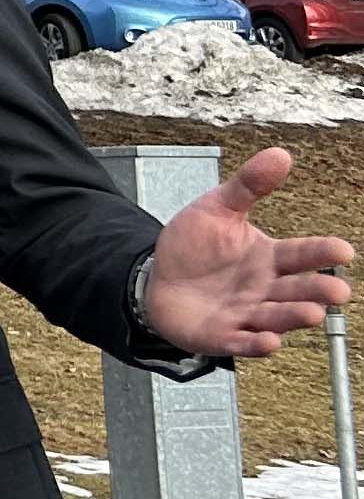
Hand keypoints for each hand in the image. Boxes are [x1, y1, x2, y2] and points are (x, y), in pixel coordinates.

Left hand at [141, 147, 354, 357]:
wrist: (156, 277)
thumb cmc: (193, 246)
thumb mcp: (216, 209)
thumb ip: (247, 185)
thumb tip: (280, 154)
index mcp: (269, 258)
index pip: (302, 255)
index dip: (322, 253)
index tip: (343, 251)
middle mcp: (265, 288)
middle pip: (297, 291)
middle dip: (318, 291)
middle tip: (337, 291)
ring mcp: (245, 314)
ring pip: (276, 318)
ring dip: (293, 317)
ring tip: (311, 313)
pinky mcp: (221, 335)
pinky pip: (241, 342)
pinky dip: (256, 344)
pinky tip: (269, 341)